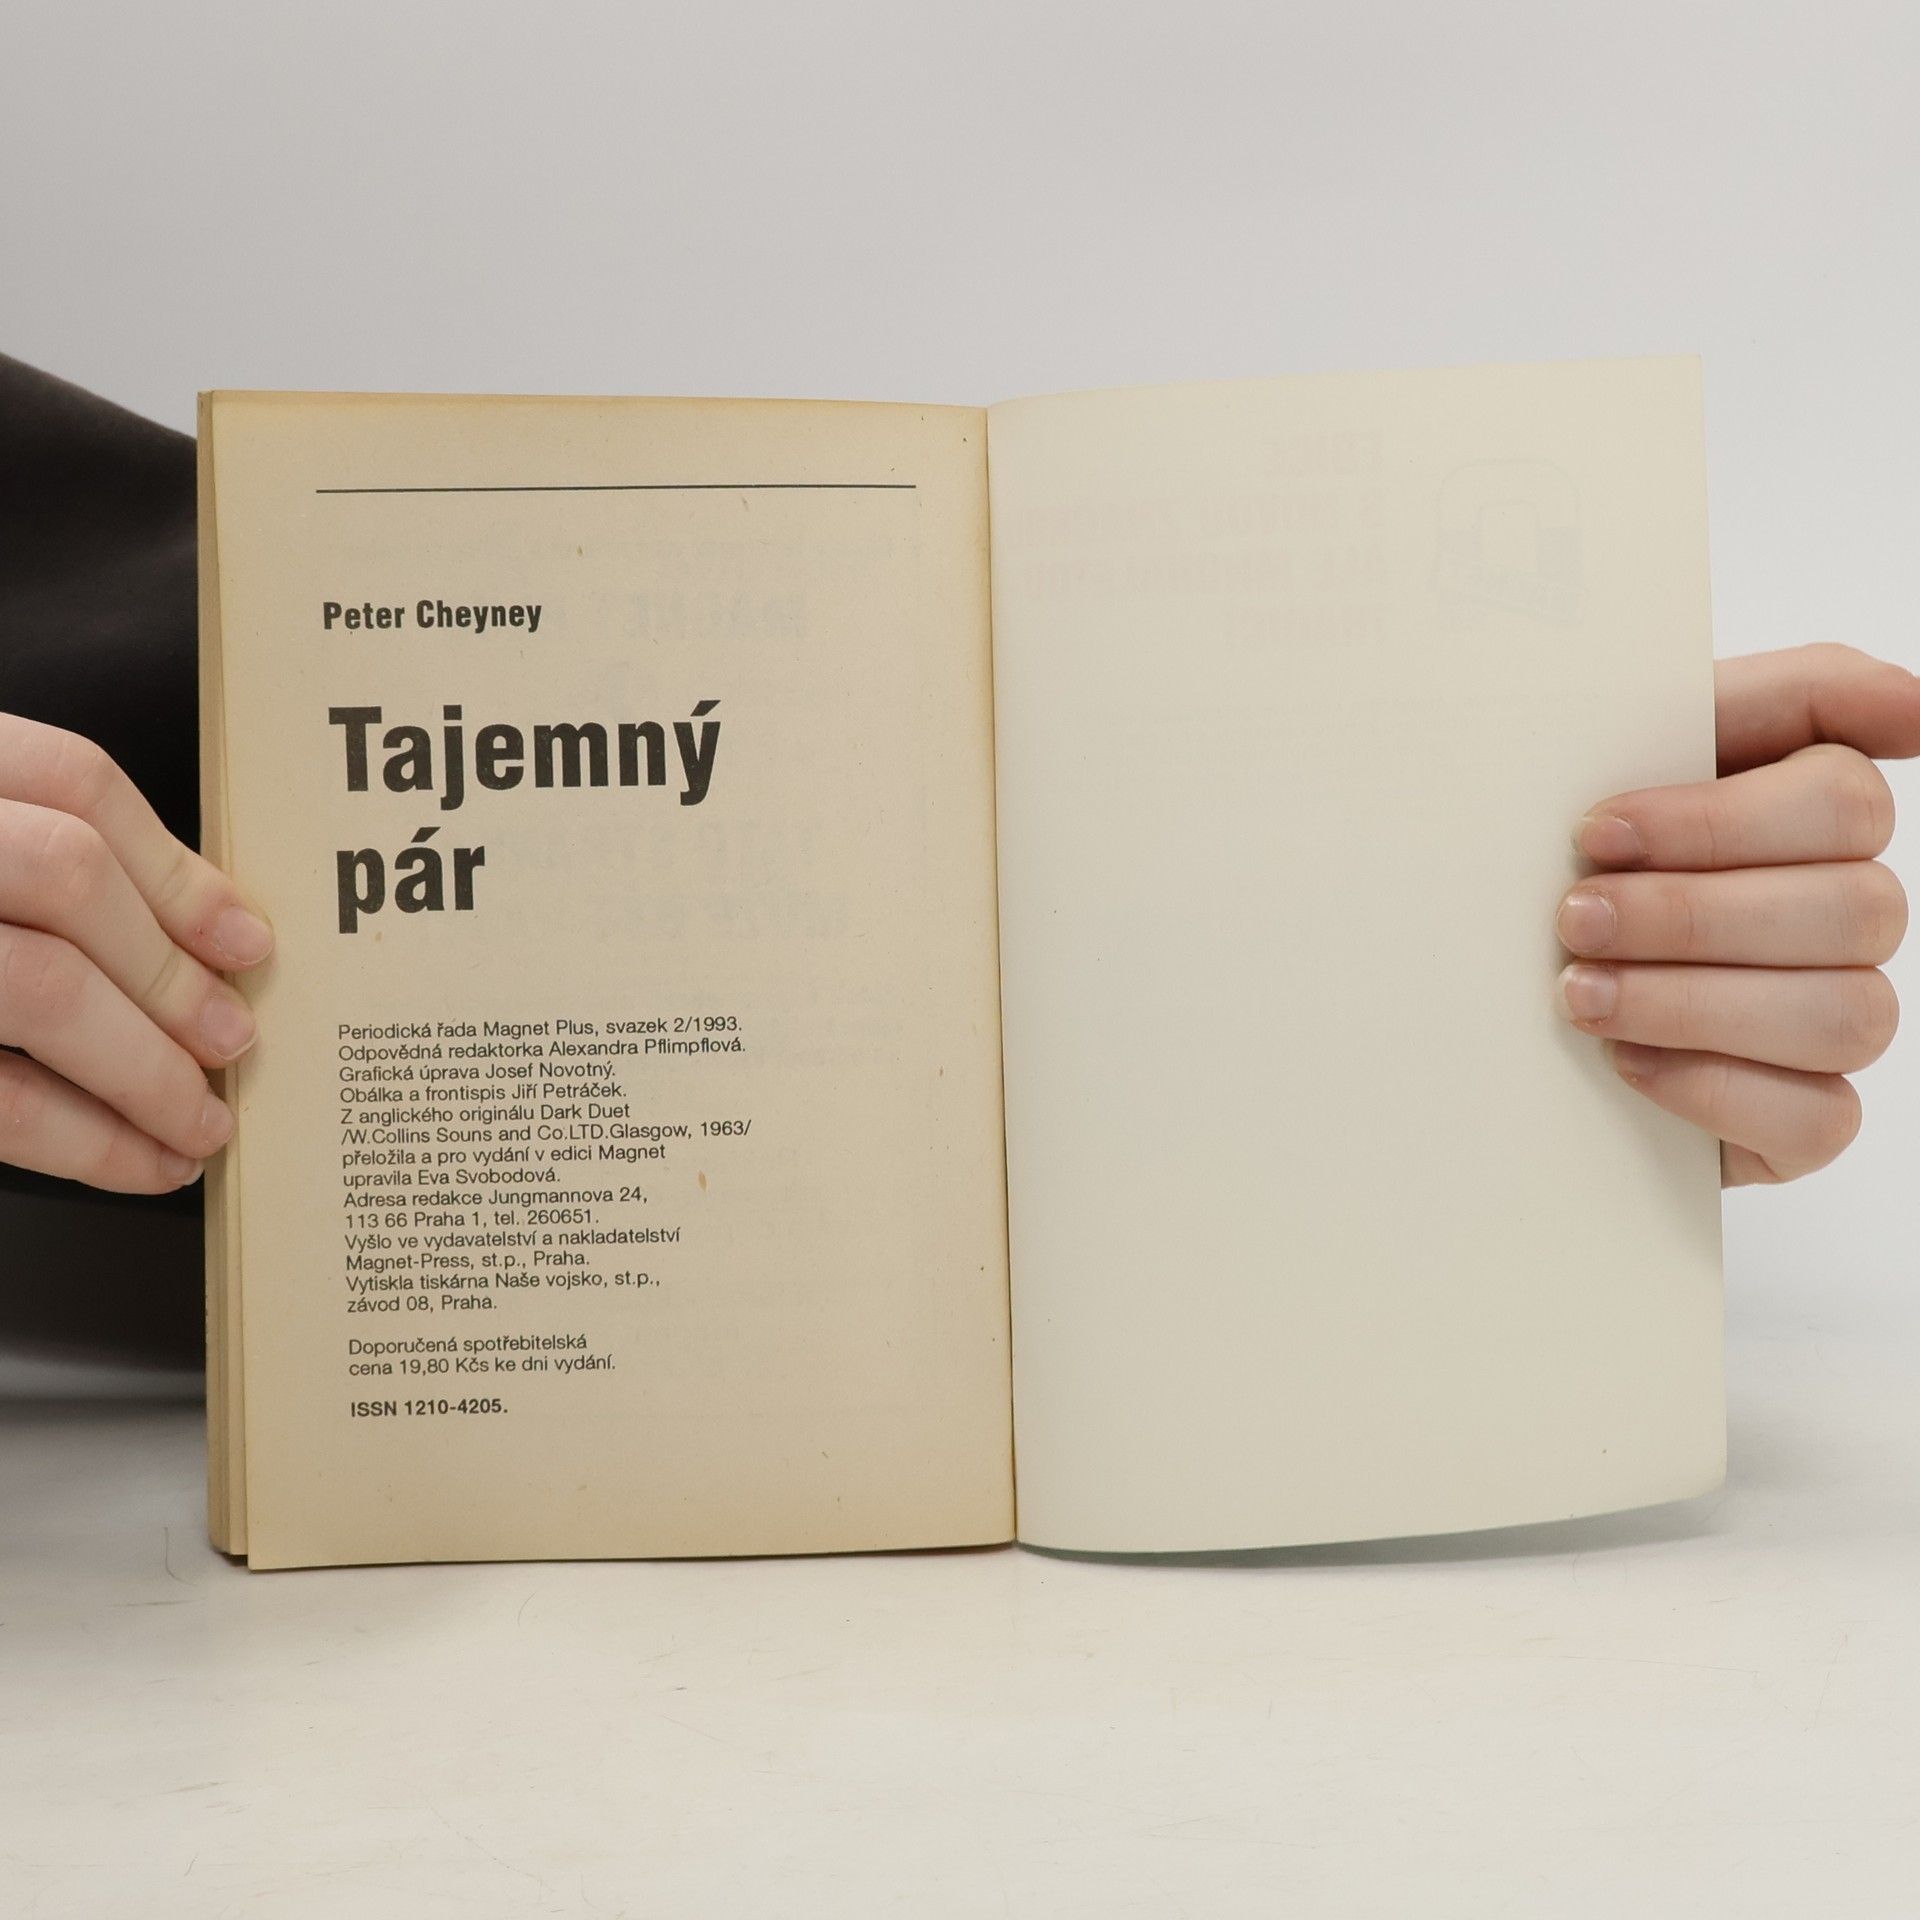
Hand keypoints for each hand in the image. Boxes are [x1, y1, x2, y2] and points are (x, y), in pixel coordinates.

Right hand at [0, 714, 272, 1192]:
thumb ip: (28, 855)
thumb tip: (200, 931)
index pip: (71, 782)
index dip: (174, 868)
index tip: (245, 939)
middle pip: (65, 877)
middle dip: (167, 970)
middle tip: (231, 1040)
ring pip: (37, 987)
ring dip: (143, 1068)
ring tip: (200, 1120)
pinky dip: (82, 1139)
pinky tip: (137, 1162)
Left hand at [1555, 645, 1919, 1184]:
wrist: (1483, 984)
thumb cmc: (1565, 860)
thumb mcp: (1618, 750)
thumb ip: (1765, 698)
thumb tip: (1911, 706)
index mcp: (1812, 813)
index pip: (1845, 799)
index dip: (1716, 820)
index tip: (1595, 830)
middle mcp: (1845, 913)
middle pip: (1855, 908)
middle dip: (1690, 916)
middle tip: (1573, 919)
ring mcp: (1834, 1016)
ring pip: (1847, 1014)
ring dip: (1693, 1002)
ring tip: (1580, 994)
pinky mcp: (1804, 1117)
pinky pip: (1821, 1117)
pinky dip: (1713, 1087)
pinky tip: (1625, 1062)